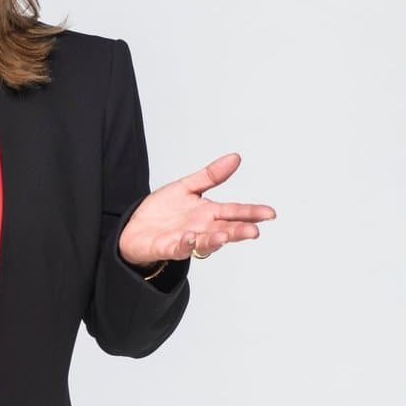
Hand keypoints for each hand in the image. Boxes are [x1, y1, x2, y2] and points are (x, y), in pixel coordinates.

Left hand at [119, 152, 274, 266]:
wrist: (135, 227)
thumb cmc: (163, 211)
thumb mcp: (187, 187)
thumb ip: (211, 176)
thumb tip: (235, 157)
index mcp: (209, 213)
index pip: (234, 212)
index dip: (252, 212)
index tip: (270, 213)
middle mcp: (202, 228)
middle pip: (225, 229)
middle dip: (239, 230)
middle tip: (254, 231)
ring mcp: (187, 240)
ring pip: (206, 242)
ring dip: (216, 239)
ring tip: (225, 235)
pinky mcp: (169, 247)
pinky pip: (179, 248)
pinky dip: (185, 244)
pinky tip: (190, 237)